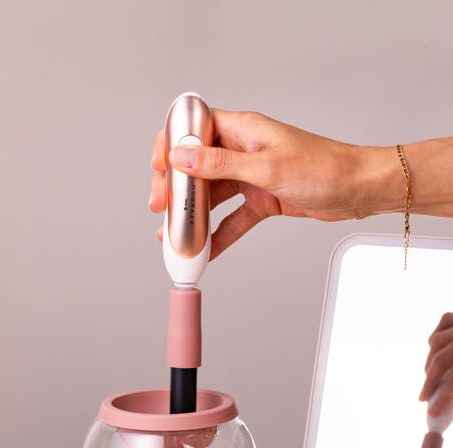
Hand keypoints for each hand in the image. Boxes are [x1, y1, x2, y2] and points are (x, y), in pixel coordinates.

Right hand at [149, 109, 400, 259]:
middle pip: (198, 166)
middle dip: (177, 188)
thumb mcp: (266, 167)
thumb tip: (181, 157)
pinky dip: (219, 233)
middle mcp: (243, 150)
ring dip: (194, 214)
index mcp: (242, 129)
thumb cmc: (323, 168)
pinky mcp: (263, 198)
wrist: (358, 189)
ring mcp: (252, 175)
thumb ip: (220, 164)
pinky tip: (206, 249)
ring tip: (175, 234)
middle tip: (162, 209)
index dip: (171, 146)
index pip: (193, 128)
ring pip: (213, 194)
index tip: (158, 170)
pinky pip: (233, 217)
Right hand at [419, 313, 452, 416]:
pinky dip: (438, 337)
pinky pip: (444, 323)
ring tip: (430, 378)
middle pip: (441, 360)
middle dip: (429, 382)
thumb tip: (443, 408)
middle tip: (422, 398)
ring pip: (437, 342)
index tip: (431, 414)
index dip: (443, 398)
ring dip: (431, 362)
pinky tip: (437, 350)